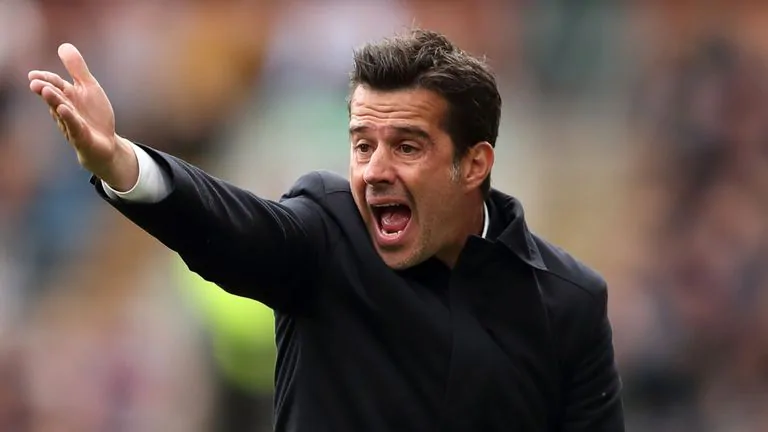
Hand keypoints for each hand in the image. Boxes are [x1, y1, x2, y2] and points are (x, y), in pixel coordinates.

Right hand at [28, 43, 137, 190]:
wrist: (106, 143)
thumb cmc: (94, 116)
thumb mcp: (89, 88)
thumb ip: (77, 69)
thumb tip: (63, 45)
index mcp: (68, 97)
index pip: (55, 85)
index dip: (46, 79)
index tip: (33, 75)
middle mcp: (67, 110)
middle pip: (55, 97)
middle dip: (45, 89)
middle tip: (34, 81)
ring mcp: (73, 124)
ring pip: (62, 112)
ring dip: (54, 101)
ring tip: (46, 90)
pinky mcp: (82, 137)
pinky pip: (75, 127)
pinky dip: (70, 118)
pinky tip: (64, 109)